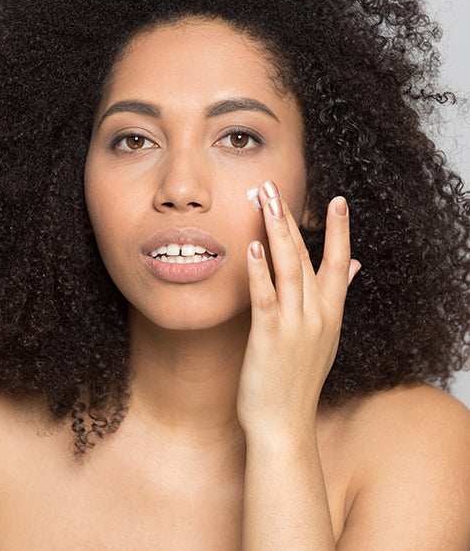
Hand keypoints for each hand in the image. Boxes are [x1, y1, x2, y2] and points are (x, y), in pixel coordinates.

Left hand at [236, 180, 360, 436]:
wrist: (284, 423)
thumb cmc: (298, 378)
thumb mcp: (325, 337)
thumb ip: (336, 298)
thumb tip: (356, 267)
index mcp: (330, 313)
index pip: (339, 263)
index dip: (339, 231)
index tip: (337, 200)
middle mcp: (316, 315)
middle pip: (307, 256)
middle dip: (290, 218)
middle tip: (275, 186)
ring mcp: (295, 325)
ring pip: (288, 268)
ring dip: (276, 231)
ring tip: (264, 200)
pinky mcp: (269, 338)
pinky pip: (265, 298)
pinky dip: (259, 271)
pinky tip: (252, 246)